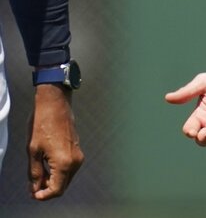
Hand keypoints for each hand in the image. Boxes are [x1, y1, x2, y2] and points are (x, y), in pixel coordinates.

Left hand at [27, 85, 83, 199]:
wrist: (55, 104)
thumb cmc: (42, 125)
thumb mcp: (33, 151)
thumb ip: (35, 173)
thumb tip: (35, 189)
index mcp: (64, 162)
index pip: (56, 189)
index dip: (44, 195)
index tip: (33, 194)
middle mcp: (75, 161)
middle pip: (63, 186)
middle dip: (48, 189)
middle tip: (33, 186)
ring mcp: (78, 155)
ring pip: (66, 178)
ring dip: (53, 180)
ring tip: (38, 174)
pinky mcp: (77, 150)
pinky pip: (69, 168)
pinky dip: (58, 172)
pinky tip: (46, 166)